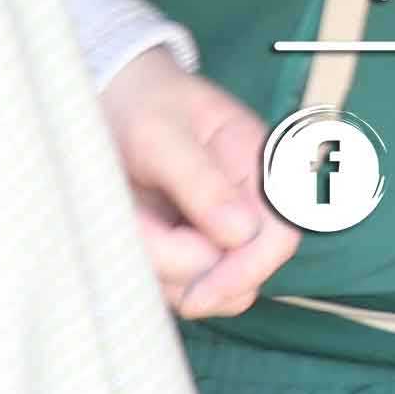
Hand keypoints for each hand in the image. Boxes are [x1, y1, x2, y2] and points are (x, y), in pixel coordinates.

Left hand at [98, 51, 287, 319]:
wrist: (113, 100)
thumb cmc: (142, 107)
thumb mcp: (160, 136)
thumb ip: (200, 182)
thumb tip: (242, 233)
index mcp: (259, 165)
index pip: (280, 236)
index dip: (246, 271)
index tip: (196, 293)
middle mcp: (248, 204)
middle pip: (242, 277)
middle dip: (184, 271)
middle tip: (136, 232)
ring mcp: (220, 231)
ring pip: (205, 288)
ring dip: (157, 268)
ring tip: (129, 219)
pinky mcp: (191, 250)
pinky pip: (177, 286)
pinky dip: (148, 269)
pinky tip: (132, 230)